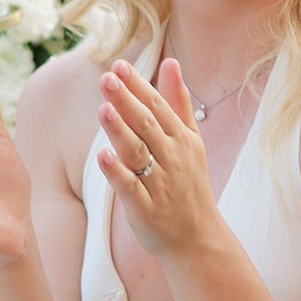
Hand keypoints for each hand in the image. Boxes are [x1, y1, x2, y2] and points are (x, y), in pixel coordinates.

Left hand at [96, 58, 222, 255]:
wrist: (198, 238)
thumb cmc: (189, 185)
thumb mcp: (191, 140)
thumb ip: (178, 102)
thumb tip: (171, 62)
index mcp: (182, 139)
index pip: (158, 107)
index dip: (138, 86)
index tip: (119, 66)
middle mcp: (173, 158)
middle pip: (146, 125)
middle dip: (127, 100)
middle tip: (107, 78)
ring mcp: (160, 184)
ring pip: (138, 153)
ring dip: (120, 131)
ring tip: (103, 109)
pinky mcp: (146, 209)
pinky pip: (130, 188)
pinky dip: (117, 172)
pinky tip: (103, 156)